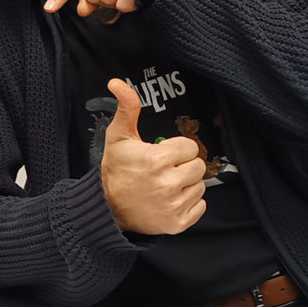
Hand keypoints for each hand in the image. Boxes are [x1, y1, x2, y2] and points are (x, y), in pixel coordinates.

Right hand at [100, 79, 207, 234]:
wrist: (107, 208)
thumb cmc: (115, 171)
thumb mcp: (118, 136)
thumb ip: (127, 108)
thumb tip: (118, 83)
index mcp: (156, 160)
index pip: (190, 147)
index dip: (177, 149)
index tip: (163, 155)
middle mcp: (168, 184)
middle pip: (198, 166)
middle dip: (183, 166)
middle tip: (164, 170)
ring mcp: (174, 206)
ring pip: (200, 186)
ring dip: (186, 184)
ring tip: (165, 185)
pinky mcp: (178, 223)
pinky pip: (200, 206)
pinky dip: (188, 203)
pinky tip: (170, 200)